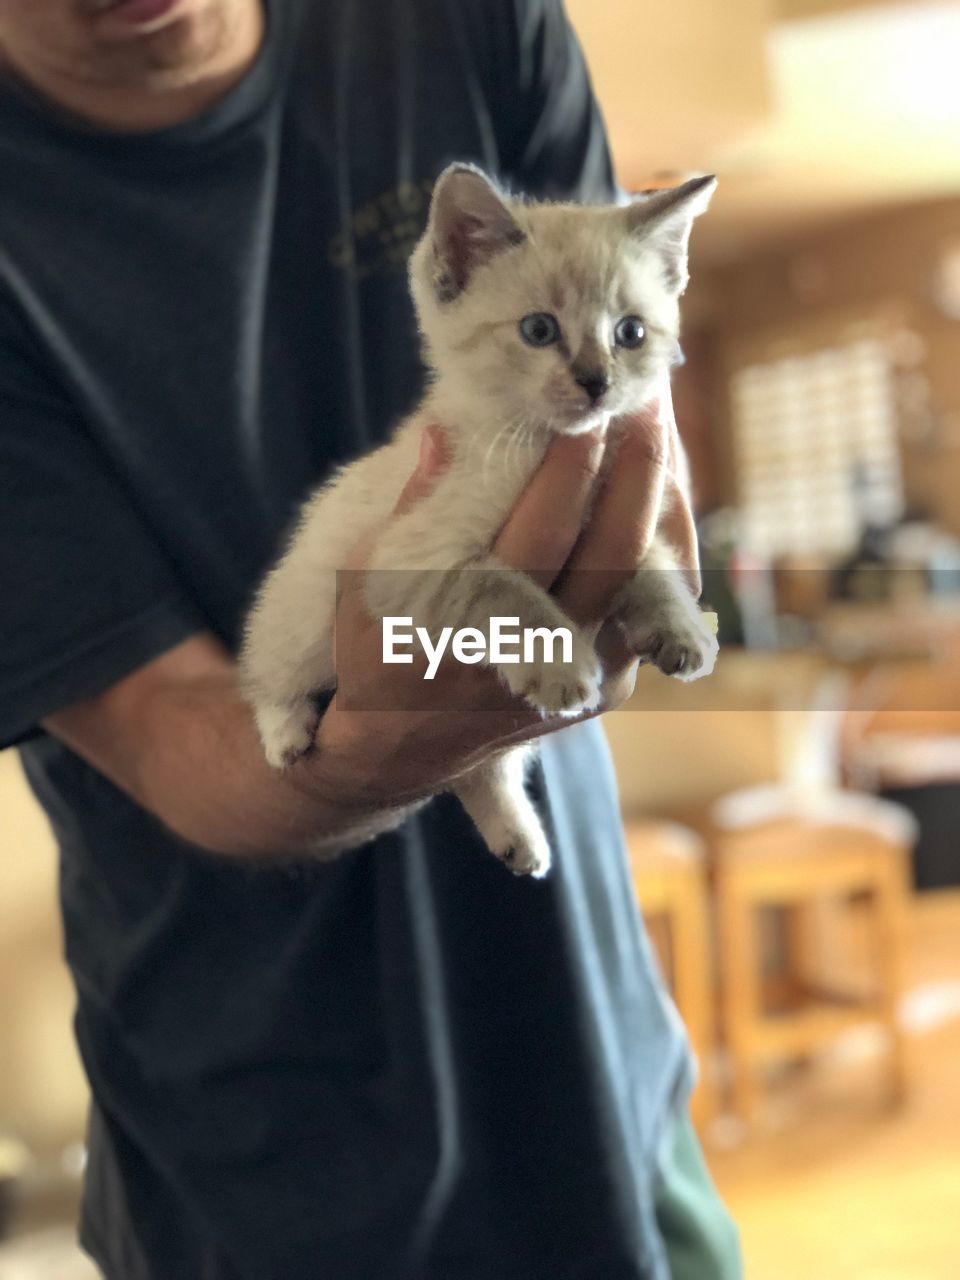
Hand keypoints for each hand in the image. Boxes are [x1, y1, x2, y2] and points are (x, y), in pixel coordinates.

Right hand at [296, 394, 699, 810]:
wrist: (402, 750)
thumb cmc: (377, 653)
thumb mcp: (367, 584)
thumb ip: (409, 509)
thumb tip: (446, 432)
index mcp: (473, 626)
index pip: (542, 535)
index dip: (570, 469)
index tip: (584, 411)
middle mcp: (539, 659)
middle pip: (613, 555)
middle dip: (638, 473)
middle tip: (648, 406)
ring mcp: (583, 682)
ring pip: (648, 586)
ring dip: (662, 507)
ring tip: (660, 439)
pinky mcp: (609, 689)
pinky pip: (651, 612)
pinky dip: (662, 551)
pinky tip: (660, 495)